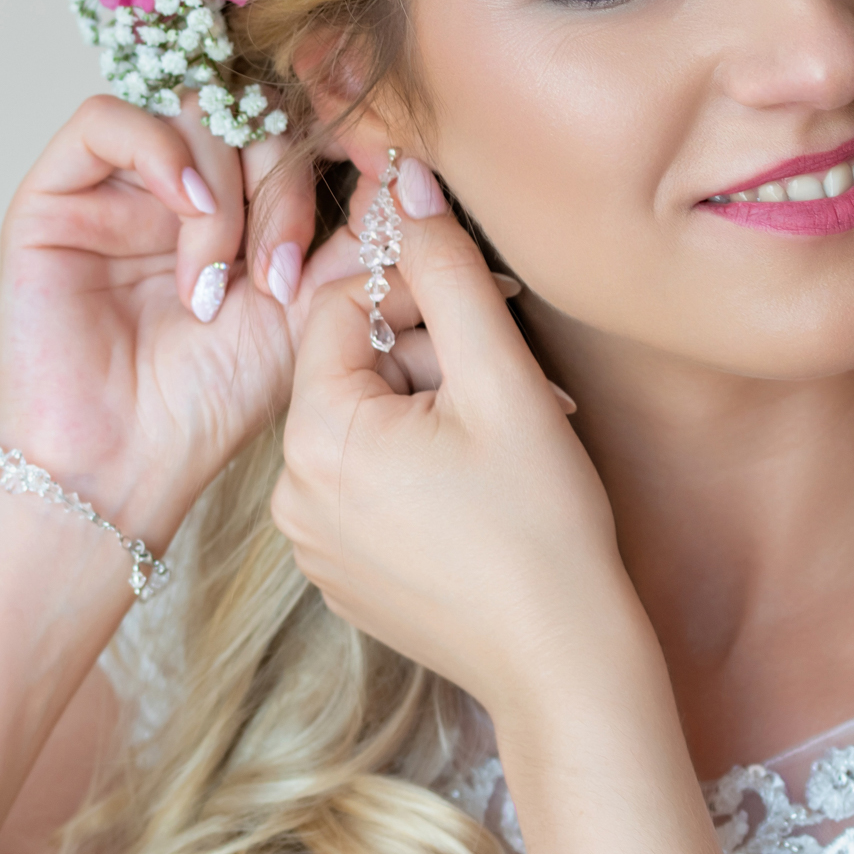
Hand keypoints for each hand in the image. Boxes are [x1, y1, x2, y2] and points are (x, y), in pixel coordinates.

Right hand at [0, 94, 348, 546]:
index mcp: (239, 207)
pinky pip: (105, 119)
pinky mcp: (53, 195)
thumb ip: (357, 243)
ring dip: (224, 185)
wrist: (125, 463)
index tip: (377, 169)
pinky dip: (159, 151)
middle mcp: (177, 187)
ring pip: (187, 110)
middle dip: (281, 183)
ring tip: (219, 278)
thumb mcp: (309, 311)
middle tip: (280, 273)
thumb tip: (411, 172)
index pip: (291, 128)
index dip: (332, 137)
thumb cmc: (211, 401)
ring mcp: (116, 187)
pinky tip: (188, 208)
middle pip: (245, 114)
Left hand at [271, 157, 644, 713]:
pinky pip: (365, 488)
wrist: (563, 667)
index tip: (484, 318)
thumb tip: (405, 185)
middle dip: (431, 362)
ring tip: (506, 445)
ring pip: (363, 429)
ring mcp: (310, 543)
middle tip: (514, 391)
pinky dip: (417, 472)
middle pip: (350, 371)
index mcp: (316, 437)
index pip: (338, 309)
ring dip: (431, 414)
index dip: (416, 299)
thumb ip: (448, 274)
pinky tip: (480, 495)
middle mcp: (289, 492)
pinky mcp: (338, 575)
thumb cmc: (543, 528)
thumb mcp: (502, 382)